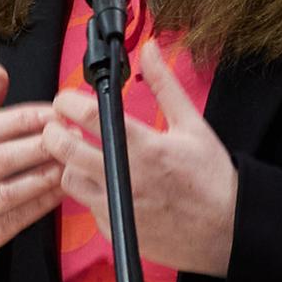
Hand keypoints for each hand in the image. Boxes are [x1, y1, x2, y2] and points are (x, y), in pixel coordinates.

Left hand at [45, 39, 238, 276]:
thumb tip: (149, 50)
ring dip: (69, 164)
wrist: (228, 231)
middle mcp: (126, 177)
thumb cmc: (211, 178)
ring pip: (67, 178)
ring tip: (84, 155)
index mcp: (145, 146)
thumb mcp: (193, 126)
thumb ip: (165, 85)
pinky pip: (86, 205)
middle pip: (63, 148)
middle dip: (54, 131)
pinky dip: (90, 192)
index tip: (65, 101)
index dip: (67, 102)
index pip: (88, 115)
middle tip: (61, 126)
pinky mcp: (113, 229)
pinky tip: (106, 183)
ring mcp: (116, 206)